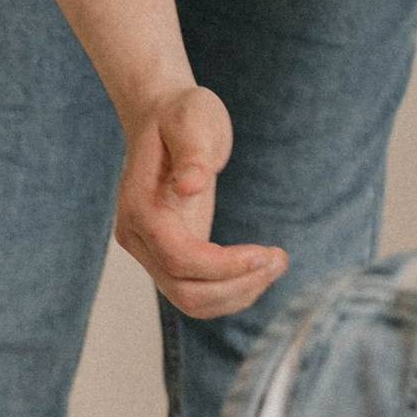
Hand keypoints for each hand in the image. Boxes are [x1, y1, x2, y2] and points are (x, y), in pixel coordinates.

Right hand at [115, 86, 287, 316]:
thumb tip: (191, 184)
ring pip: (191, 301)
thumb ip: (192, 152)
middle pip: (184, 291)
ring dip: (238, 294)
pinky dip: (232, 291)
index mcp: (138, 207)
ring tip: (276, 262)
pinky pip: (199, 293)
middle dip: (237, 285)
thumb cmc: (182, 115)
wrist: (165, 118)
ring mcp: (150, 250)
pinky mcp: (171, 255)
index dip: (224, 266)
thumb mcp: (192, 119)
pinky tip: (260, 267)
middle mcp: (137, 236)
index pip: (179, 258)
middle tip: (279, 258)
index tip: (266, 252)